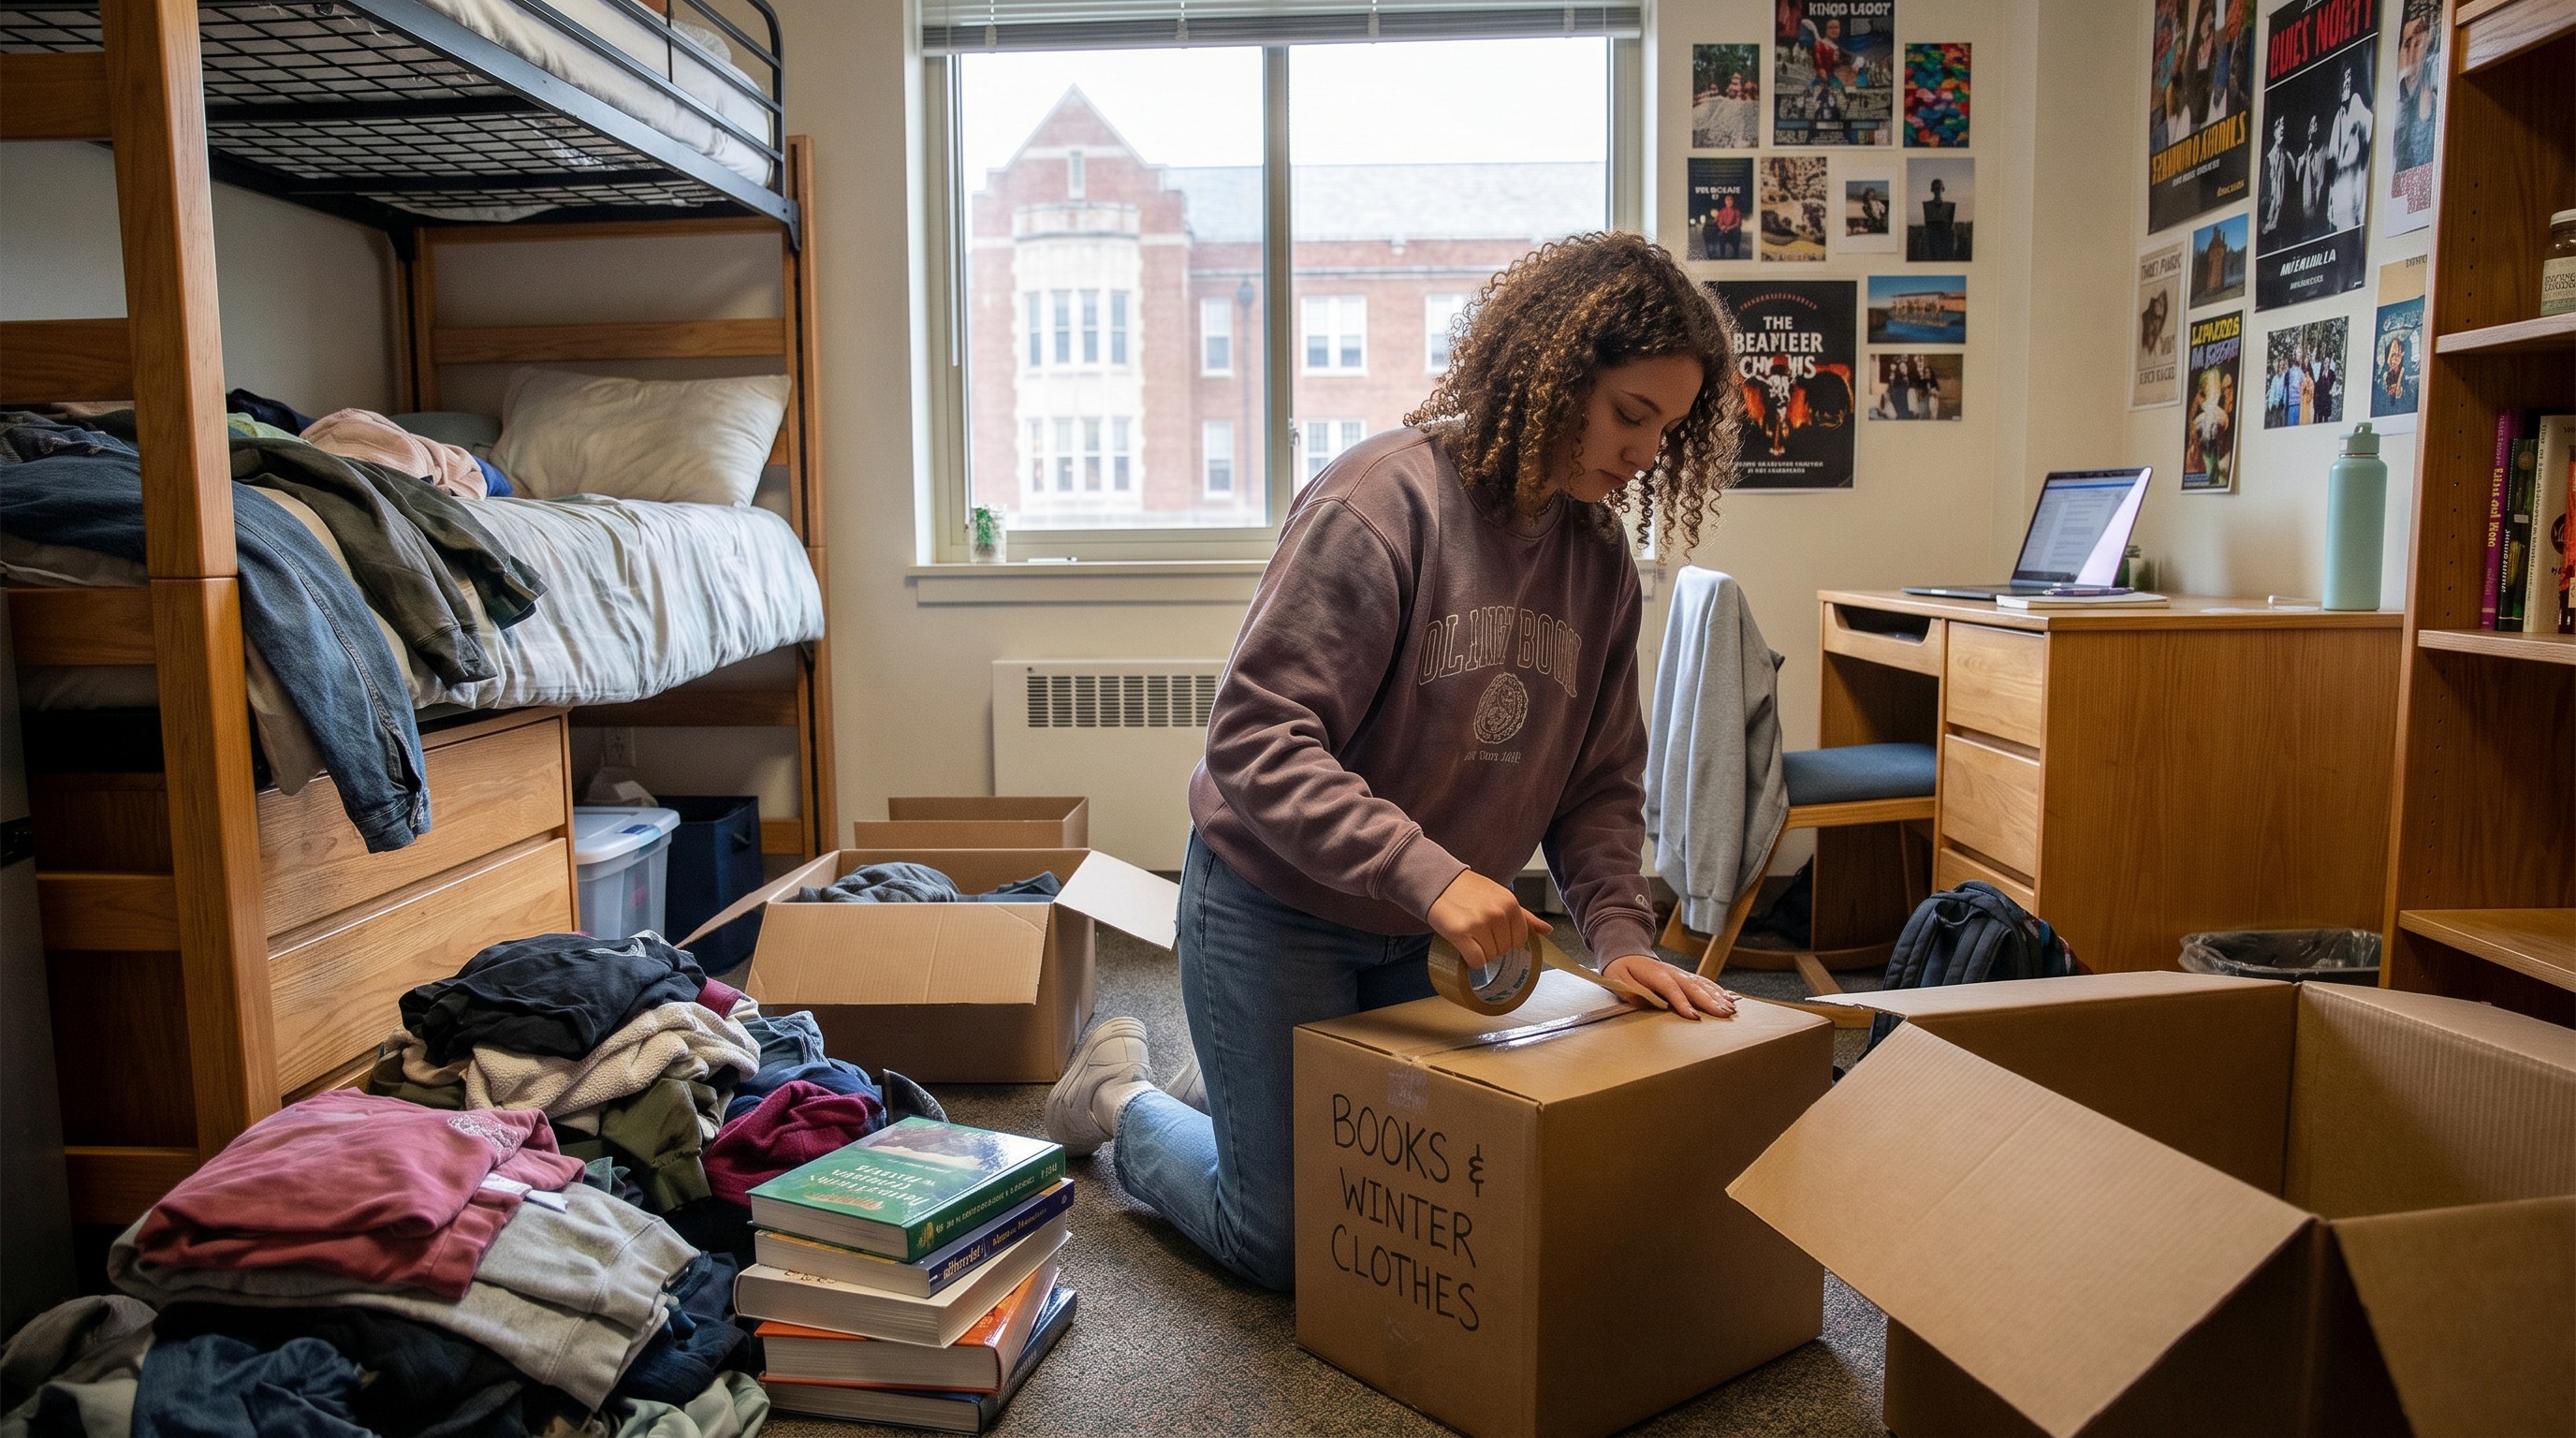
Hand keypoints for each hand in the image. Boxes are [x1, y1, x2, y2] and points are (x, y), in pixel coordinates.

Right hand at [1427, 870, 1550, 969]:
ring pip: (1490, 957)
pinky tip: (1465, 949)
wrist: (1439, 882)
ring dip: (1480, 953)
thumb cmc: (1470, 891)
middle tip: (1478, 933)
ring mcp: (1480, 923)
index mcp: (1510, 904)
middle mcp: (1498, 913)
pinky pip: (1476, 961)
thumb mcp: (1501, 896)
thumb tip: (1548, 930)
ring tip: (1470, 937)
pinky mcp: (1461, 933)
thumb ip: (1525, 916)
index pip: (1519, 940)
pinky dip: (1471, 961)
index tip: (1493, 933)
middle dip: (1492, 947)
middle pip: (1504, 950)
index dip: (1506, 941)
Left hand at [1602, 954, 1736, 1019]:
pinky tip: (1729, 999)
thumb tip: (1643, 1001)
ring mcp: (1680, 974)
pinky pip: (1704, 982)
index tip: (1693, 1016)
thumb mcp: (1617, 979)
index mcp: (1655, 974)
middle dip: (1709, 1002)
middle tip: (1723, 1014)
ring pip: (1702, 984)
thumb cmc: (1621, 969)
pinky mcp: (1685, 977)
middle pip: (1693, 987)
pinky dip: (1717, 990)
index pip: (1671, 989)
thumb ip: (1629, 990)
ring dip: (1718, 997)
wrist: (1626, 953)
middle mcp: (1672, 973)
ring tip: (1730, 1009)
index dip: (1682, 1002)